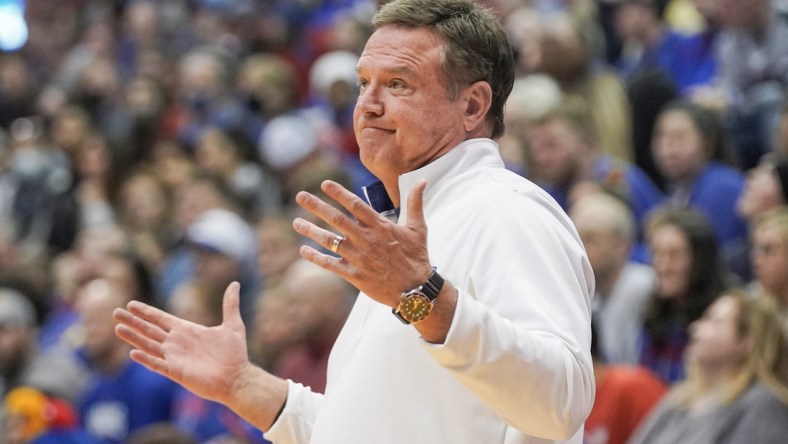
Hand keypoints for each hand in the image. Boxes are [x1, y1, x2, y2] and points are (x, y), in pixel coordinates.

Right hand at [113, 282, 251, 403]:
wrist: (237, 378)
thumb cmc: (235, 354)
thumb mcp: (233, 325)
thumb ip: (230, 304)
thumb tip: (235, 284)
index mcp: (186, 331)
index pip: (161, 319)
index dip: (146, 312)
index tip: (131, 304)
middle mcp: (177, 343)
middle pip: (149, 330)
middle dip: (133, 321)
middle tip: (115, 312)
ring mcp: (175, 358)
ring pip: (149, 345)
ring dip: (134, 337)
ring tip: (118, 328)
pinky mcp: (176, 372)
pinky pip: (157, 364)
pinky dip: (146, 359)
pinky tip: (133, 352)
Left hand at [292, 180, 433, 307]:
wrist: (415, 290)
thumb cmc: (417, 257)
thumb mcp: (418, 228)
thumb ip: (415, 203)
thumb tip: (421, 181)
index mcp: (380, 226)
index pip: (355, 205)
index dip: (339, 193)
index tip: (324, 184)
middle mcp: (366, 239)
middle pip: (337, 219)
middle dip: (317, 206)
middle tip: (300, 196)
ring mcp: (359, 257)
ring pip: (330, 241)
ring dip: (311, 230)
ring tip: (296, 222)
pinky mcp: (354, 274)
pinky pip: (330, 264)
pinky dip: (316, 257)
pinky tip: (303, 250)